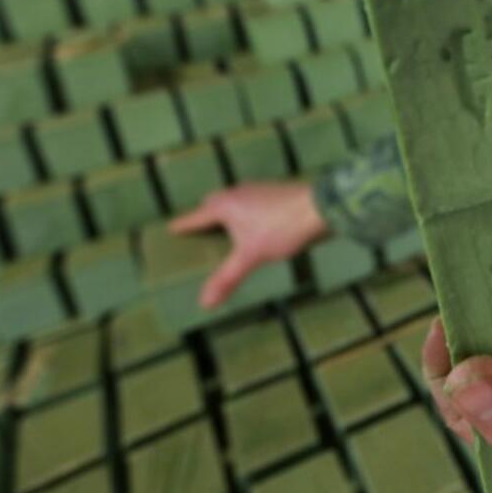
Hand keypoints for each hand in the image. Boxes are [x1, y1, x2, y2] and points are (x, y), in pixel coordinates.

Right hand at [169, 182, 326, 308]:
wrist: (321, 207)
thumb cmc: (281, 229)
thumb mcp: (251, 257)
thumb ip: (227, 278)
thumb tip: (204, 303)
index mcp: (225, 205)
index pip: (197, 216)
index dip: (184, 224)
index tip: (170, 228)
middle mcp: (238, 192)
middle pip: (214, 202)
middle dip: (205, 215)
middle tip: (200, 231)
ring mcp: (258, 189)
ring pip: (234, 200)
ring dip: (227, 213)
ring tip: (226, 231)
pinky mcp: (275, 192)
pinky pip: (251, 202)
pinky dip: (246, 213)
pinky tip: (256, 226)